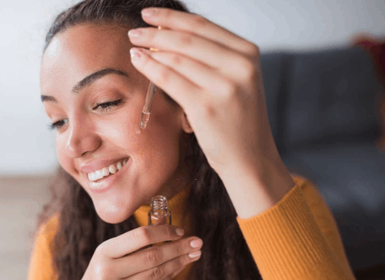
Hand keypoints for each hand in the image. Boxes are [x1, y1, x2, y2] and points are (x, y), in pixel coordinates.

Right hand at [62, 225, 202, 279]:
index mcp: (103, 252)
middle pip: (153, 255)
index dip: (164, 232)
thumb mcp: (105, 259)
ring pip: (157, 272)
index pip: (140, 236)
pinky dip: (170, 276)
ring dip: (180, 262)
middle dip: (179, 247)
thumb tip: (166, 231)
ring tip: (194, 254)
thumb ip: (130, 246)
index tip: (180, 231)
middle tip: (197, 242)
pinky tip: (180, 268)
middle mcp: (108, 271)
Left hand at [128, 7, 283, 178]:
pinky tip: (137, 59)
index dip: (172, 18)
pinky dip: (150, 66)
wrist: (250, 158)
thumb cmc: (238, 121)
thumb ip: (215, 58)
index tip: (151, 14)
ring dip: (150, 47)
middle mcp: (240, 66)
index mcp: (248, 54)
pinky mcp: (206, 106)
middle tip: (135, 30)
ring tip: (134, 44)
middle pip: (188, 38)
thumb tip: (169, 36)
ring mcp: (224, 86)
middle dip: (156, 31)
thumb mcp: (237, 81)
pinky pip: (169, 79)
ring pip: (176, 57)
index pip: (203, 26)